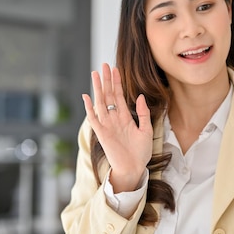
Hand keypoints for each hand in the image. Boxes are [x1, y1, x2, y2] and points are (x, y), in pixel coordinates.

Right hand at [82, 63, 153, 192]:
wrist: (134, 168)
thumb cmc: (140, 152)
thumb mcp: (147, 130)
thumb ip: (143, 113)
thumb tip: (140, 96)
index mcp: (125, 117)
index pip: (119, 95)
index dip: (117, 82)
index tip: (115, 68)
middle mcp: (114, 118)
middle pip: (109, 95)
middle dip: (106, 80)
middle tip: (104, 65)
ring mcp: (107, 125)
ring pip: (101, 102)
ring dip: (98, 88)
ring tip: (96, 74)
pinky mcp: (101, 133)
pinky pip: (93, 118)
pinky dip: (89, 108)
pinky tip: (87, 96)